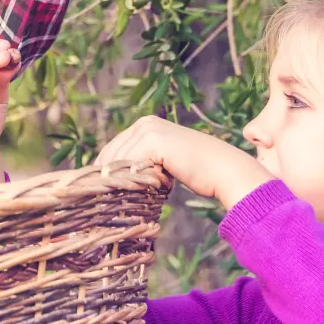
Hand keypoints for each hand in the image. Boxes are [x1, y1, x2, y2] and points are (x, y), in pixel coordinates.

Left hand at [95, 116, 272, 209]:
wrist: (223, 170)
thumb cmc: (197, 172)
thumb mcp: (163, 163)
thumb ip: (144, 163)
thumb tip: (114, 179)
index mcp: (145, 125)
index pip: (112, 149)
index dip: (104, 172)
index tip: (100, 191)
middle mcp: (144, 123)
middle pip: (110, 154)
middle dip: (105, 177)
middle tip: (105, 199)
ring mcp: (148, 130)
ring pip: (117, 162)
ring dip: (118, 182)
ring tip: (123, 198)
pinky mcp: (154, 141)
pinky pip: (129, 165)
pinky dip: (128, 181)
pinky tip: (134, 194)